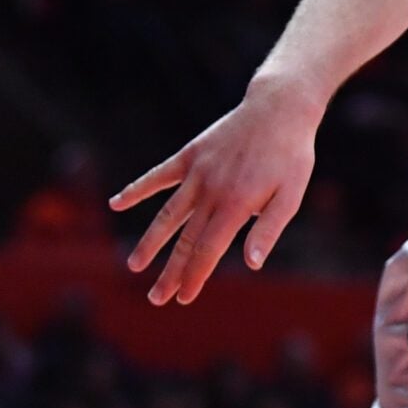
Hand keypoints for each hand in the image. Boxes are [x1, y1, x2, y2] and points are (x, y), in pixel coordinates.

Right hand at [107, 78, 323, 304]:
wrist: (279, 108)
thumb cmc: (290, 155)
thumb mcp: (291, 194)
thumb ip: (268, 229)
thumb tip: (252, 265)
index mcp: (236, 204)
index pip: (209, 250)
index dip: (195, 276)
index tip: (183, 298)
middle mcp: (210, 191)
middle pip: (186, 239)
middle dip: (171, 272)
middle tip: (156, 299)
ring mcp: (197, 172)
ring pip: (167, 214)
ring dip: (150, 242)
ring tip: (134, 266)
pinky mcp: (190, 155)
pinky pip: (159, 175)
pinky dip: (137, 189)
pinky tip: (115, 204)